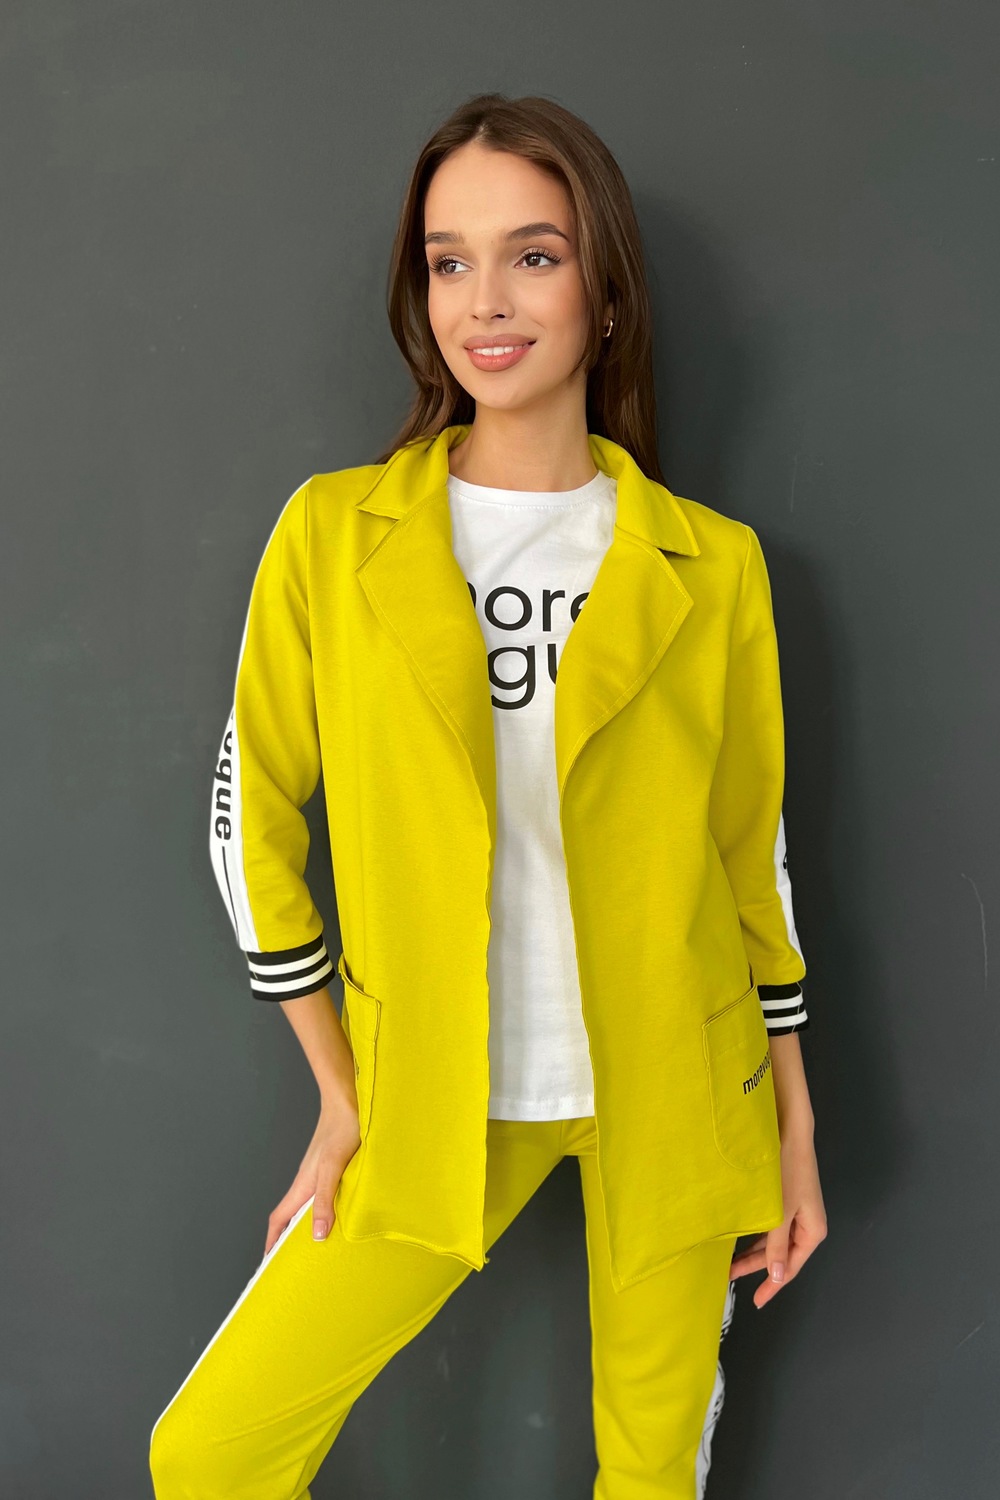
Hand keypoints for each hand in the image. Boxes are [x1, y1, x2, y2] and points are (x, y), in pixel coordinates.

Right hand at [263, 1094, 361, 1254]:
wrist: (349, 1102)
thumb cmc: (341, 1131)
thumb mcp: (334, 1168)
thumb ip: (325, 1200)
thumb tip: (315, 1234)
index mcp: (302, 1185)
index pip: (279, 1218)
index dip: (272, 1240)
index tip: (268, 1262)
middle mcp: (306, 1182)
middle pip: (289, 1215)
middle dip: (286, 1238)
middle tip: (291, 1261)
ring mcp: (318, 1174)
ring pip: (305, 1206)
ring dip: (304, 1225)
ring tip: (313, 1246)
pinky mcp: (331, 1167)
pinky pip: (320, 1196)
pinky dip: (321, 1211)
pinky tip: (336, 1215)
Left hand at [729, 1118, 827, 1306]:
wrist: (791, 1132)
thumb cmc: (788, 1171)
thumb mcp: (781, 1213)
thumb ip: (777, 1246)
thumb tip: (779, 1276)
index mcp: (813, 1232)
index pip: (792, 1268)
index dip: (774, 1285)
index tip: (757, 1300)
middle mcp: (807, 1225)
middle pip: (781, 1255)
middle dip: (757, 1267)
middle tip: (730, 1276)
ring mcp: (797, 1212)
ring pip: (774, 1241)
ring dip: (754, 1251)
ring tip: (729, 1261)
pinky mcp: (787, 1200)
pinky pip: (772, 1227)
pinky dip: (757, 1235)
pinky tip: (740, 1239)